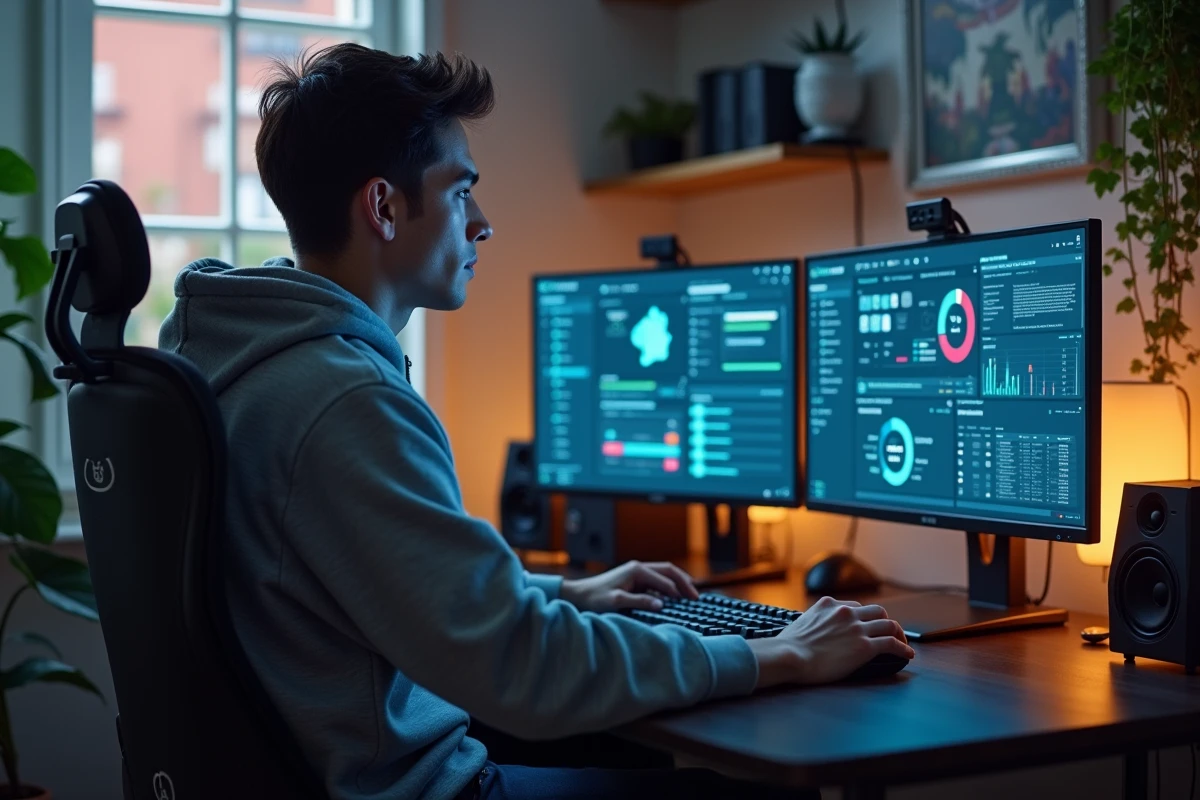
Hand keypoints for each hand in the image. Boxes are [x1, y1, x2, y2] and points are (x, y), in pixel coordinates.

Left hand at [560, 561, 699, 613]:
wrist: (578, 595)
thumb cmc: (594, 598)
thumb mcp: (616, 602)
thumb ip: (639, 602)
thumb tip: (661, 604)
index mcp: (636, 570)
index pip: (665, 578)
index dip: (679, 590)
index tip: (691, 601)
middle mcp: (638, 568)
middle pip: (668, 570)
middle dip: (684, 582)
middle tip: (696, 596)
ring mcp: (636, 573)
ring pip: (664, 574)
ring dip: (678, 583)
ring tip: (690, 595)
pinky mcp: (634, 579)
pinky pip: (657, 580)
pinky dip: (668, 586)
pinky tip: (673, 597)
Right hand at [747, 596, 913, 688]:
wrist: (790, 656)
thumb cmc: (789, 646)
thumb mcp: (801, 623)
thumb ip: (814, 622)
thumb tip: (814, 631)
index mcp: (829, 604)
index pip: (855, 606)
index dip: (865, 617)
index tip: (867, 626)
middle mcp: (846, 612)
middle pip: (877, 612)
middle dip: (885, 622)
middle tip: (890, 633)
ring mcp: (856, 629)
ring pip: (888, 625)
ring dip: (899, 634)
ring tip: (903, 643)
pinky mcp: (864, 647)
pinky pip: (891, 643)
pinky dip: (903, 648)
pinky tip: (908, 654)